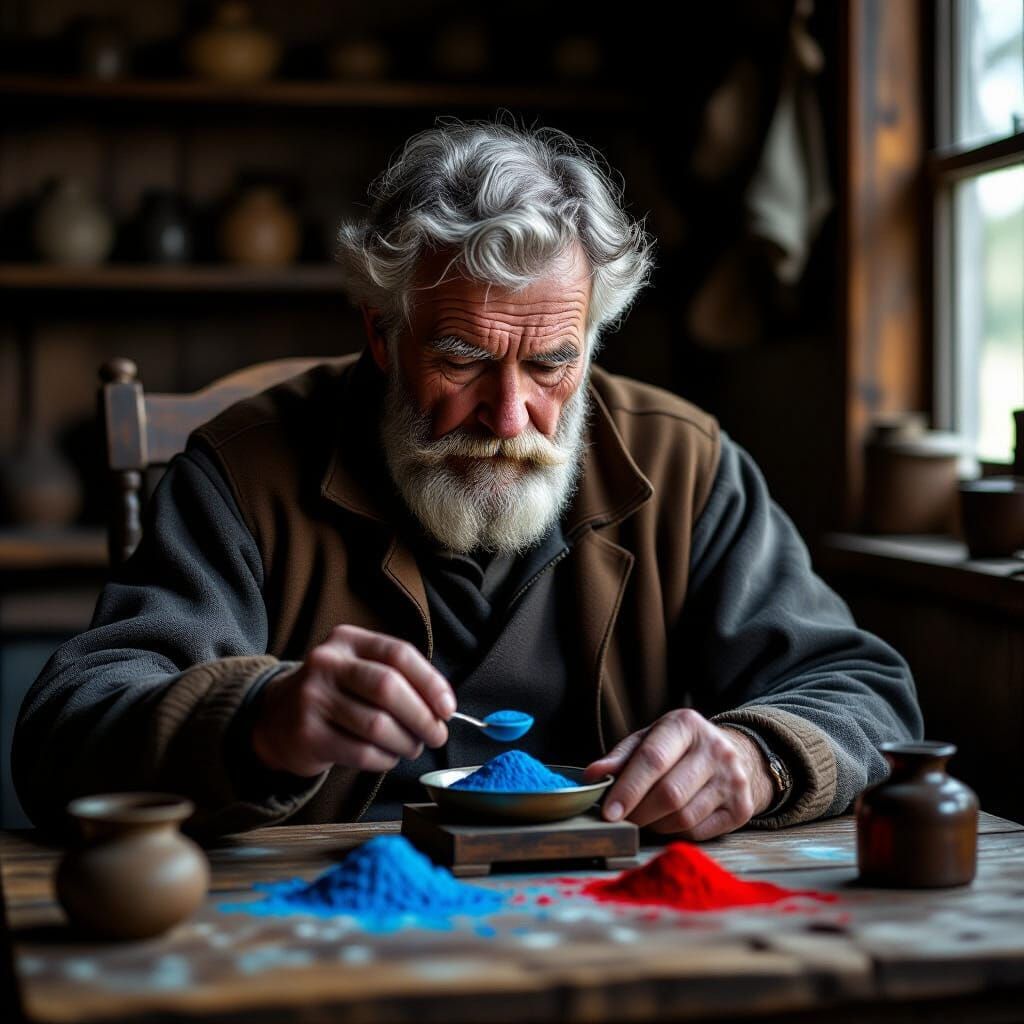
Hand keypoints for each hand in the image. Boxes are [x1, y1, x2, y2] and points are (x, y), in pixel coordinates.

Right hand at [251, 624, 454, 776]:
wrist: (277, 717)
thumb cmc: (336, 694)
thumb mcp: (359, 669)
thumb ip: (399, 678)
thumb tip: (443, 708)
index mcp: (348, 640)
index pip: (398, 654)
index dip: (431, 683)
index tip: (448, 708)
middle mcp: (327, 663)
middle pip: (388, 688)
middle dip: (422, 717)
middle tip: (437, 735)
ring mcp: (313, 698)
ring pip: (377, 726)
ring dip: (406, 742)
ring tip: (412, 747)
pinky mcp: (307, 734)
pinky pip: (361, 752)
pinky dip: (385, 759)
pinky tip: (388, 756)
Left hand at [582, 709, 774, 839]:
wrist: (735, 756)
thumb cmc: (680, 749)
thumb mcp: (650, 740)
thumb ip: (621, 757)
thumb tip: (593, 776)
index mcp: (685, 725)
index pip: (653, 760)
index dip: (628, 789)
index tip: (608, 813)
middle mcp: (715, 749)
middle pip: (669, 793)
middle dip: (639, 813)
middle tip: (623, 819)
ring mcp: (733, 779)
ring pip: (683, 817)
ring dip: (656, 824)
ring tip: (646, 817)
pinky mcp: (742, 808)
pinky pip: (698, 831)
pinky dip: (676, 832)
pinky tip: (670, 821)